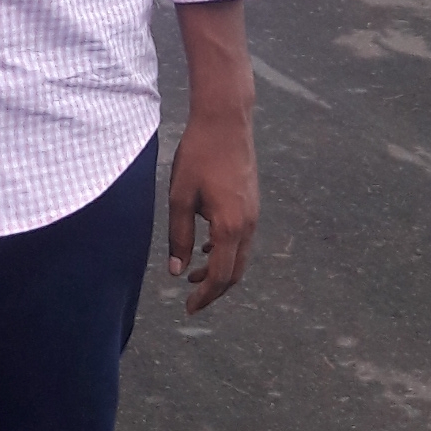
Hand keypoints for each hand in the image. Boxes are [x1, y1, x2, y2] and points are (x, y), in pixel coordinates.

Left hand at [167, 114, 258, 313]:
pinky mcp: (252, 203)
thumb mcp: (180, 197)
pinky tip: (206, 247)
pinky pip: (242, 239)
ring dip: (220, 270)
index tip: (188, 308)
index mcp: (230, 227)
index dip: (205, 296)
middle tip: (191, 299)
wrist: (225, 122)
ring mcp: (254, 214)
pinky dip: (226, 252)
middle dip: (214, 290)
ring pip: (240, 256)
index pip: (221, 276)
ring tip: (194, 275)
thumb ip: (179, 237)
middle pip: (235, 272)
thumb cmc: (198, 156)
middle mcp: (248, 225)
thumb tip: (176, 271)